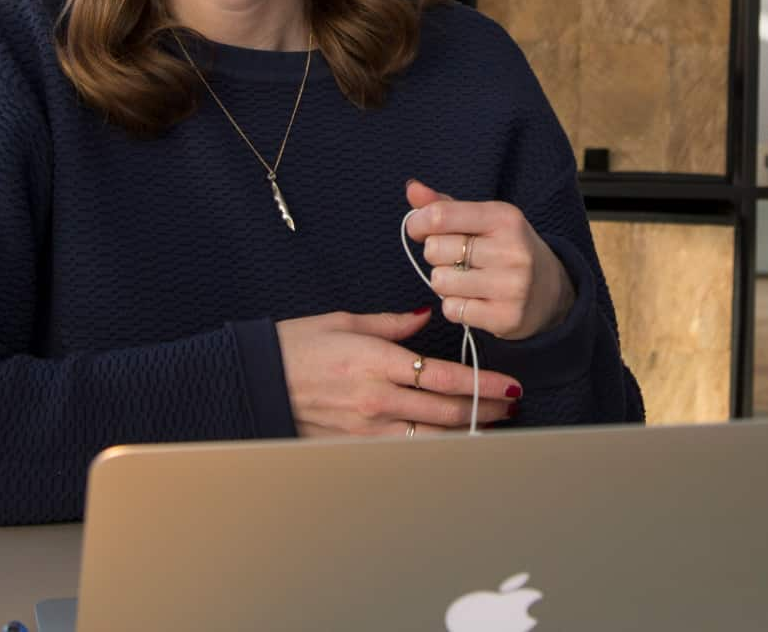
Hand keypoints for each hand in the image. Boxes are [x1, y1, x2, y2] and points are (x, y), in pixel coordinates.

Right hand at [275, 308, 519, 436]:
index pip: (445, 376)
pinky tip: (450, 443)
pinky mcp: (354, 446)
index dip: (484, 383)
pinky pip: (403, 450)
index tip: (511, 385)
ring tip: (491, 425)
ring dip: (466, 432)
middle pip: (446, 410)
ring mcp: (366, 428)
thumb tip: (425, 317)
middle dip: (485, 408)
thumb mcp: (343, 322)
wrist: (254, 380)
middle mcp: (377, 399)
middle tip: (512, 405)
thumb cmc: (295, 346)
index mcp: (377, 361)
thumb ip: (390, 324)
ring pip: (431, 437)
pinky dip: (432, 448)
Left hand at [403, 179, 576, 340]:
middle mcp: (512, 249)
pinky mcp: (507, 317)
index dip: (418, 223)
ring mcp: (512, 286)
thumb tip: (412, 188)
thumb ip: (445, 206)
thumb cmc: (506, 250)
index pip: (440, 215)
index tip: (420, 229)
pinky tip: (475, 300)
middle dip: (437, 256)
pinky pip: (452, 310)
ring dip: (445, 283)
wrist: (552, 293)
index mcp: (504, 217)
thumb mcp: (483, 221)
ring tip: (466, 280)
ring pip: (440, 282)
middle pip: (435, 250)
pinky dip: (455, 307)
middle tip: (458, 259)